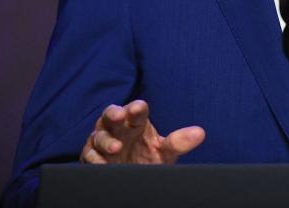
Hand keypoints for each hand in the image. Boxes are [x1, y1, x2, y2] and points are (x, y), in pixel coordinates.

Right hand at [79, 99, 204, 163]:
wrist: (134, 179)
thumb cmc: (148, 159)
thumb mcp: (165, 152)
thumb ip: (178, 142)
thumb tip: (200, 133)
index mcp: (136, 122)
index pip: (137, 111)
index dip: (137, 109)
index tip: (139, 109)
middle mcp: (119, 129)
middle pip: (112, 115)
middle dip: (114, 113)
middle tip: (119, 115)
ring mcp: (104, 141)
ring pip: (99, 134)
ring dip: (106, 140)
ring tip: (115, 147)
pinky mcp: (92, 156)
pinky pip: (88, 154)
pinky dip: (93, 157)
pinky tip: (100, 162)